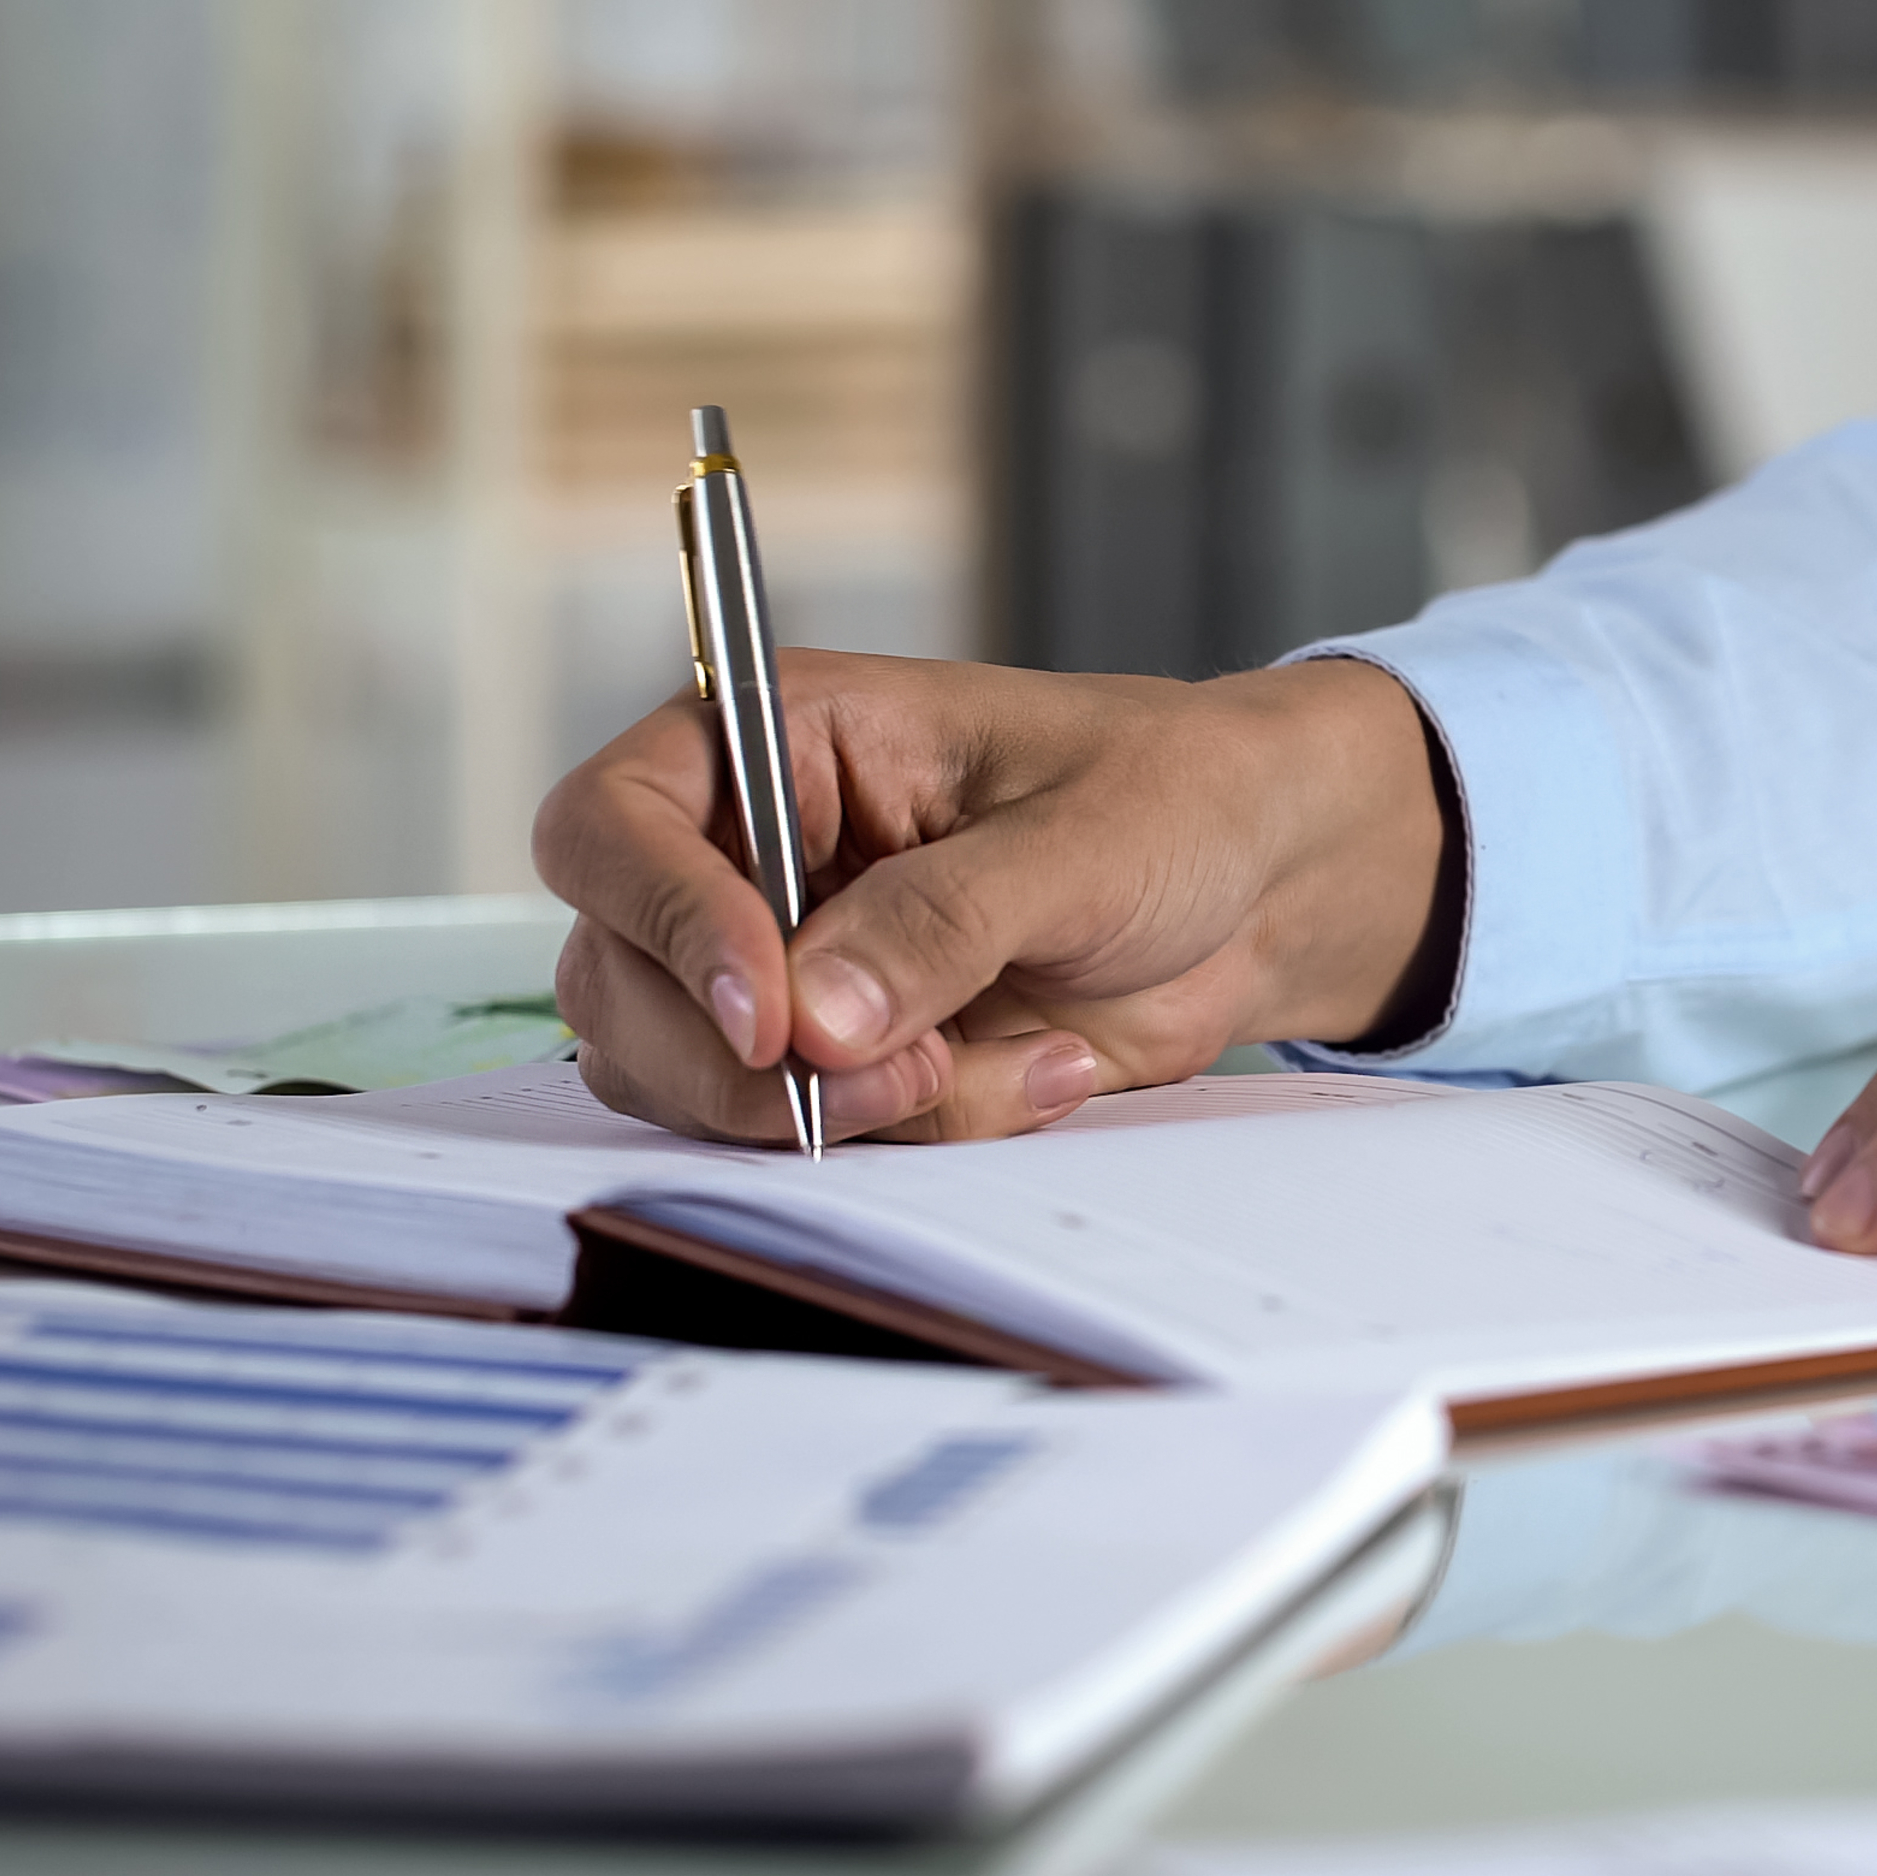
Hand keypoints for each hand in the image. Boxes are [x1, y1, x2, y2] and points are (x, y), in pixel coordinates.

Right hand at [533, 654, 1449, 1144]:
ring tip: (1013, 1057)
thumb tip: (814, 1015)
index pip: (614, 825)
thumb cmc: (1174, 799)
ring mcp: (784, 968)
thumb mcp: (1076, 840)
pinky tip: (1038, 1068)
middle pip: (623, 985)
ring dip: (852, 1109)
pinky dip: (925, 1131)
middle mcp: (749, 855)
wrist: (1262, 887)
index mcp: (779, 739)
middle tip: (905, 1068)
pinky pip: (813, 1136)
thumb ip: (940, 920)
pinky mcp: (841, 1058)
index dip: (662, 920)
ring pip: (701, 1083)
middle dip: (758, 1061)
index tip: (766, 1007)